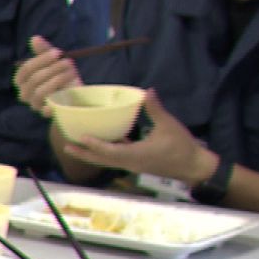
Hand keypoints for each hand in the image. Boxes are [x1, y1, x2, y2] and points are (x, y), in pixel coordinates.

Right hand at [15, 35, 80, 115]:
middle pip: (34, 80)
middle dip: (52, 69)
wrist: (75, 96)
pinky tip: (62, 95)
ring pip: (40, 92)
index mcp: (22, 80)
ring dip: (57, 80)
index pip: (25, 70)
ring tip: (72, 72)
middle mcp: (25, 93)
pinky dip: (52, 104)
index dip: (41, 60)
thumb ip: (44, 51)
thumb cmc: (61, 77)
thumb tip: (35, 38)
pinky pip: (45, 111)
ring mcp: (35, 104)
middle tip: (69, 62)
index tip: (57, 52)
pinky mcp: (46, 114)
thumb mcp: (54, 62)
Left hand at [59, 90, 216, 183]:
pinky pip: (115, 159)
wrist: (193, 167)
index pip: (110, 151)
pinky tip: (99, 143)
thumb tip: (148, 91)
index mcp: (136, 155)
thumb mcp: (169, 125)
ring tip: (75, 146)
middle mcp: (129, 163)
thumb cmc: (182, 146)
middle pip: (101, 160)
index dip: (95, 145)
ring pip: (106, 161)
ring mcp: (132, 165)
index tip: (81, 137)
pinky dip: (104, 153)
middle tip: (66, 146)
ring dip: (91, 154)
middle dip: (84, 153)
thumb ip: (156, 109)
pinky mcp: (135, 164)